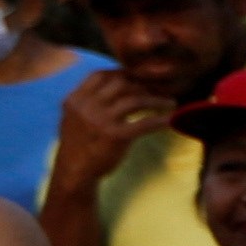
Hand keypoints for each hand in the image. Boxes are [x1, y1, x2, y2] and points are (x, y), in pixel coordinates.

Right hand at [48, 67, 178, 189]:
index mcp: (75, 99)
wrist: (74, 172)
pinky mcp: (116, 136)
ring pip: (135, 99)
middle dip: (142, 84)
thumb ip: (89, 100)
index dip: (121, 73)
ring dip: (156, 99)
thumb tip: (116, 82)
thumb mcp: (74, 116)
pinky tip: (171, 119)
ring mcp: (101, 121)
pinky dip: (161, 120)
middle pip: (120, 83)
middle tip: (158, 90)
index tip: (138, 78)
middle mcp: (86, 107)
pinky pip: (145, 123)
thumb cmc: (78, 144)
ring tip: (170, 102)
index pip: (100, 75)